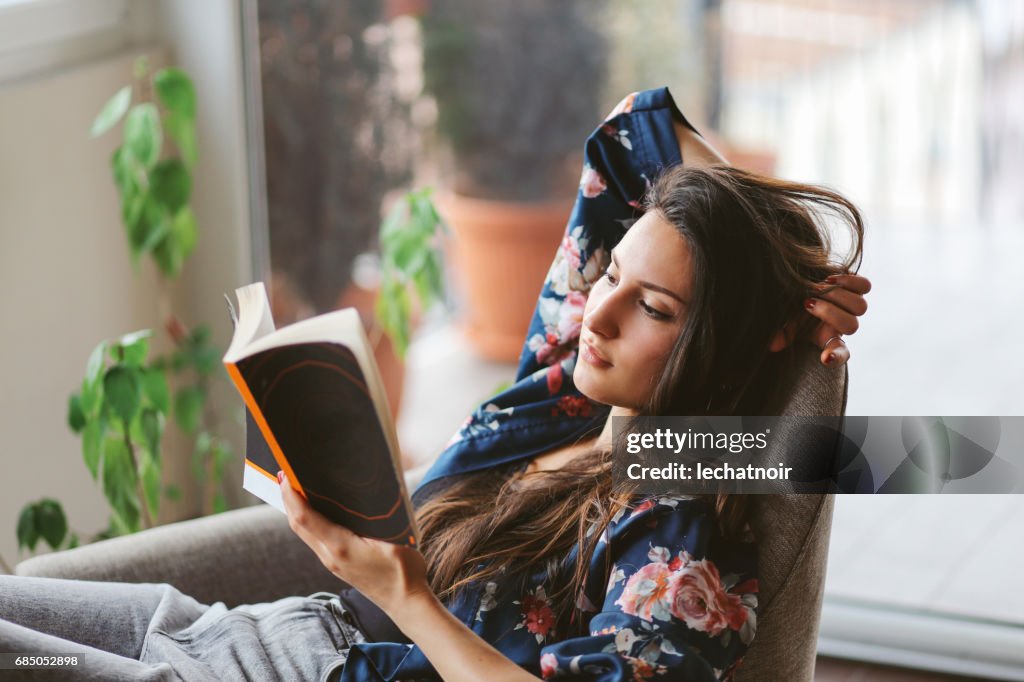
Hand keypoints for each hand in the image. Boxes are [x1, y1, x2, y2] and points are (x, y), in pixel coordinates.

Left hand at [278, 472, 431, 614]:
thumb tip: (360, 494)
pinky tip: (313, 511)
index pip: (305, 518)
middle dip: (288, 498)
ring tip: (294, 488)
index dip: (292, 495)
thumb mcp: (393, 539)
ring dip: (295, 510)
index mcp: (341, 547)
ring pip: (303, 533)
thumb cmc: (404, 570)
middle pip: (298, 525)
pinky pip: (313, 539)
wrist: (405, 603)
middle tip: (284, 474)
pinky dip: (306, 521)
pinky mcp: (336, 565)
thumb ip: (374, 519)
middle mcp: (330, 556)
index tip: (286, 475)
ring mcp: (331, 563)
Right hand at [770, 274, 871, 365]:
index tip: (825, 358)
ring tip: (818, 288)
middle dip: (829, 313)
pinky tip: (831, 279)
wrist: (809, 284)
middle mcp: (845, 323)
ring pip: (860, 306)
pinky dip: (849, 282)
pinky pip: (865, 286)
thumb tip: (771, 346)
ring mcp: (854, 305)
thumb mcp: (789, 322)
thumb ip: (783, 334)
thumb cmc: (798, 309)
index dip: (835, 357)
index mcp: (829, 337)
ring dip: (838, 296)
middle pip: (852, 326)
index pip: (839, 354)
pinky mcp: (860, 287)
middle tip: (807, 303)